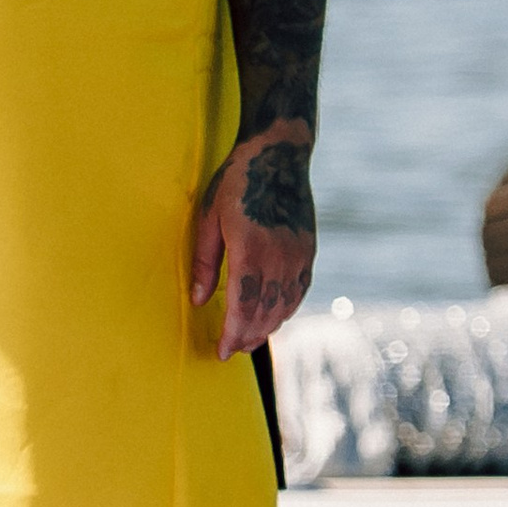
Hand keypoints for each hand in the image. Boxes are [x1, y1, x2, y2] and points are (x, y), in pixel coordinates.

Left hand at [190, 125, 314, 359]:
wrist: (278, 155)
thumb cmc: (236, 182)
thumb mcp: (209, 217)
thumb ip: (205, 262)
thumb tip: (199, 299)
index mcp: (250, 248)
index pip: (243, 306)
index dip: (233, 334)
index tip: (222, 351)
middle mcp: (279, 256)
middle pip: (264, 312)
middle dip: (247, 337)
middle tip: (231, 351)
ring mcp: (298, 255)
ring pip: (284, 306)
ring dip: (267, 328)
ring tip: (249, 340)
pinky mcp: (309, 251)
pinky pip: (299, 292)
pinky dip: (285, 310)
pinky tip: (272, 318)